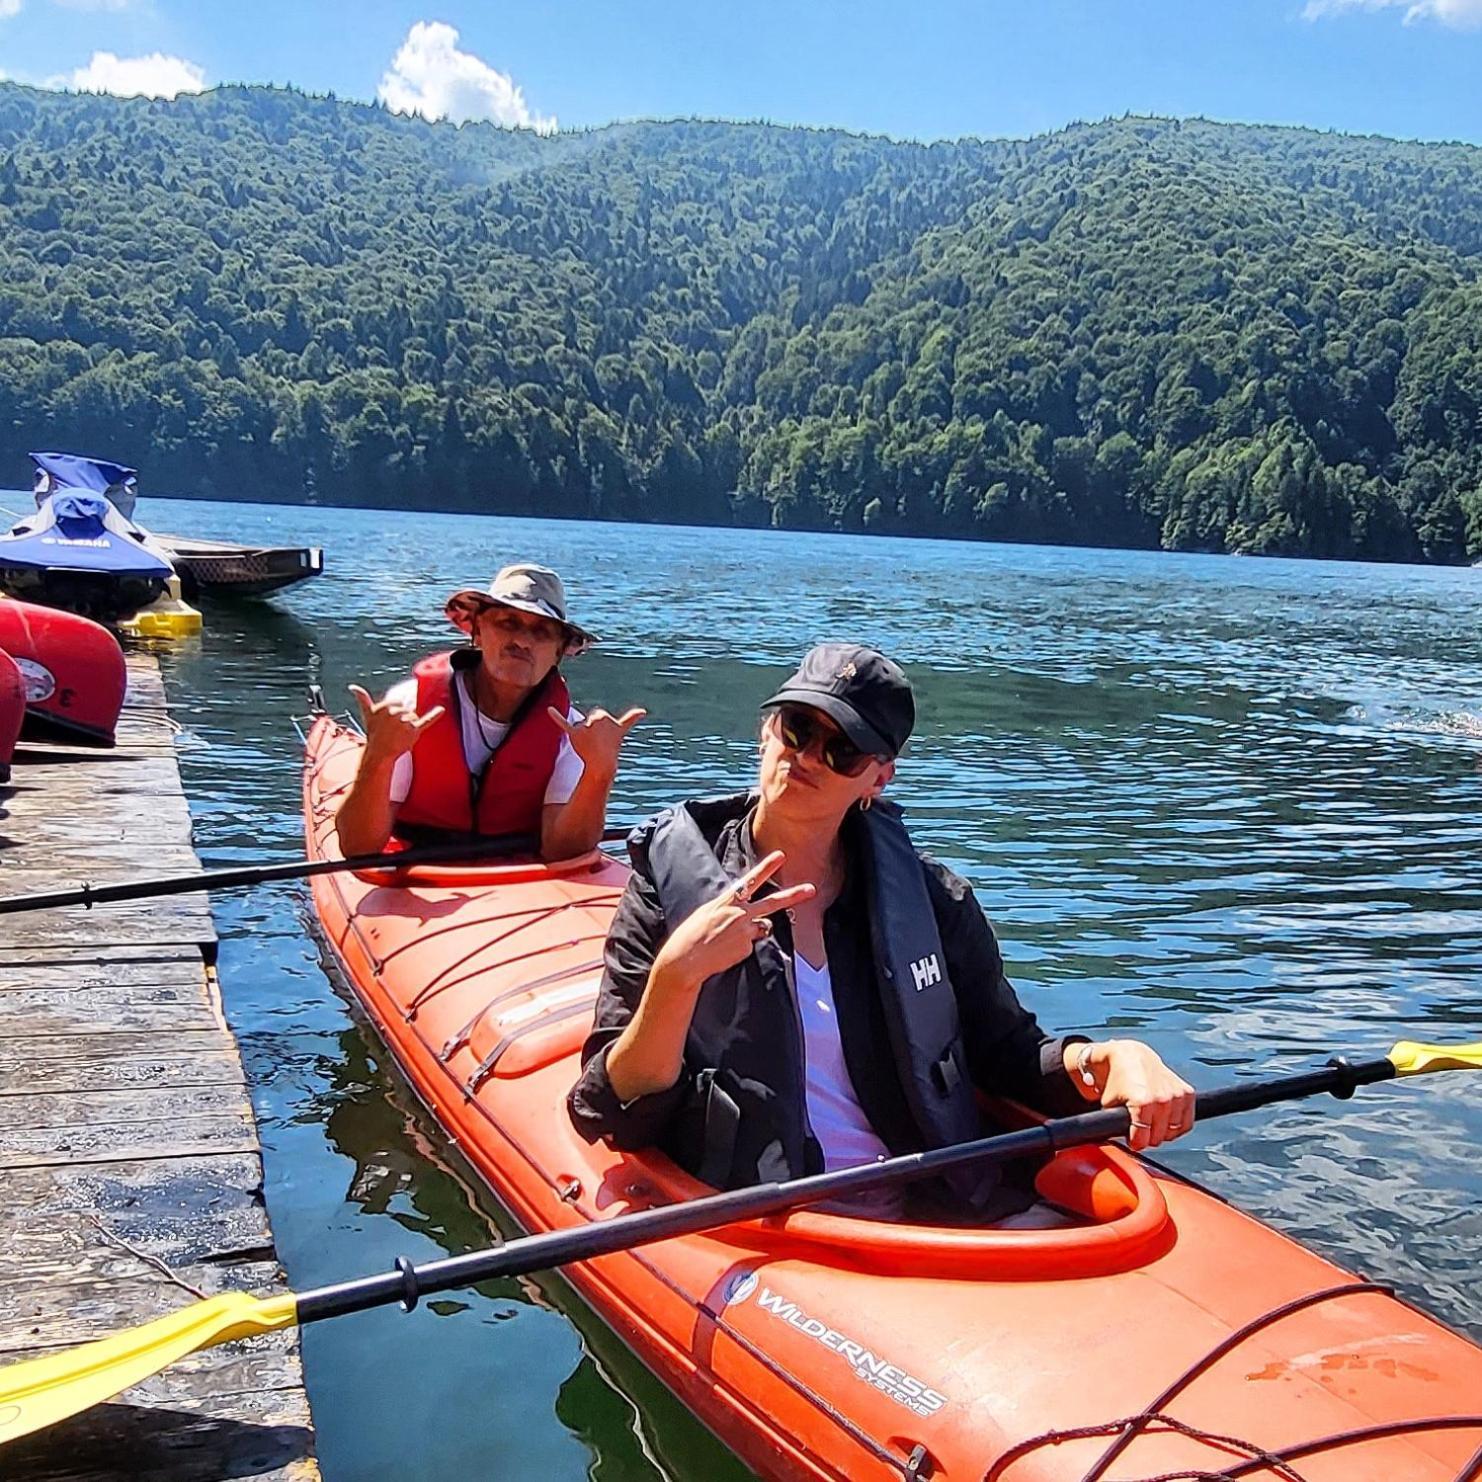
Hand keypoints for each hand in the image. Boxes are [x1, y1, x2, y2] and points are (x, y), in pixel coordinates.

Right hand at [349, 684, 443, 763]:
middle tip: (394, 730)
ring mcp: (405, 722)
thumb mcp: (367, 714)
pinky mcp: (414, 731)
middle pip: (408, 709)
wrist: (379, 752)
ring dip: (409, 725)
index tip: (388, 722)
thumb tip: (353, 687)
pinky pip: (426, 721)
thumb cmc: (374, 732)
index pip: (399, 702)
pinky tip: (441, 709)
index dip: (395, 712)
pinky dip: (434, 715)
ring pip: (414, 717)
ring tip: (400, 735)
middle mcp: (395, 712)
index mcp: (386, 705)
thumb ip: (362, 699)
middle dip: (402, 719)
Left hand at [550, 704, 645, 776]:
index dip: (602, 726)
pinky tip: (549, 709)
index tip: (605, 735)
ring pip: (580, 725)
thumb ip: (631, 717)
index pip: (600, 715)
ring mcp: (585, 726)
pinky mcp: (575, 734)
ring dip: (583, 735)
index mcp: (605, 717)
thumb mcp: (622, 729)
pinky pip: (564, 723)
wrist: (603, 763)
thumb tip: (644, 710)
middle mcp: (596, 719)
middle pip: (589, 718)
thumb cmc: (612, 746)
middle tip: (597, 741)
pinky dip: (555, 717)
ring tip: (589, 745)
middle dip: (591, 728)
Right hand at [653, 851, 815, 988]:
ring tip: (730, 939)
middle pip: (772, 903)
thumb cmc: (691, 935)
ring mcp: (745, 931)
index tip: (781, 856)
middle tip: (811, 889)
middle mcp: (739, 913)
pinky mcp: (747, 948)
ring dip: (755, 930)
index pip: (750, 880)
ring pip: (764, 927)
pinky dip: (741, 949)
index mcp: (727, 901)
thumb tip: (745, 913)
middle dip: (793, 895)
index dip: (767, 867)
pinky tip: (726, 952)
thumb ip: (728, 908)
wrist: (685, 959)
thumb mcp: (707, 912)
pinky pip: (750, 946)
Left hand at [1083, 1040, 1195, 1150]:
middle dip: (1147, 1138)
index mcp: (1142, 1100)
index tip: (1133, 1141)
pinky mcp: (1186, 1092)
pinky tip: (1165, 1122)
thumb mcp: (1107, 1102)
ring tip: (1151, 1126)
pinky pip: (1186, 1122)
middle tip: (1139, 1131)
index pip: (1142, 1139)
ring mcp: (1176, 1095)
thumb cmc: (1117, 1077)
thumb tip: (1111, 1137)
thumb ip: (1111, 1123)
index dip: (1135, 1143)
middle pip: (1158, 1137)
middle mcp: (1162, 1097)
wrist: (1129, 1055)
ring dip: (1162, 1133)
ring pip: (1173, 1132)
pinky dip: (1177, 1127)